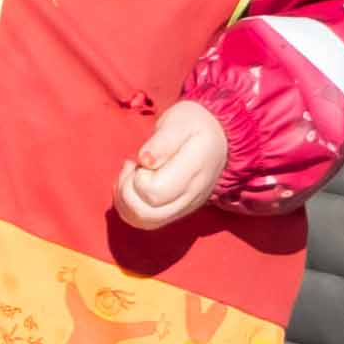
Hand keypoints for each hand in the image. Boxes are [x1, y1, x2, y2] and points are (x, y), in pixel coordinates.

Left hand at [114, 99, 234, 228]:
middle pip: (146, 214)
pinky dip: (129, 206)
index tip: (142, 159)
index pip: (154, 193)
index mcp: (193, 171)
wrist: (217, 137)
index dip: (138, 178)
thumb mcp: (178, 122)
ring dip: (125, 200)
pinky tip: (132, 184)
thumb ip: (162, 142)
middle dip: (127, 191)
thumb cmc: (193, 124)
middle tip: (132, 166)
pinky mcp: (176, 211)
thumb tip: (144, 161)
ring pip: (143, 221)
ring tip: (131, 174)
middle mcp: (190, 196)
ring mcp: (184, 207)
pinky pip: (145, 221)